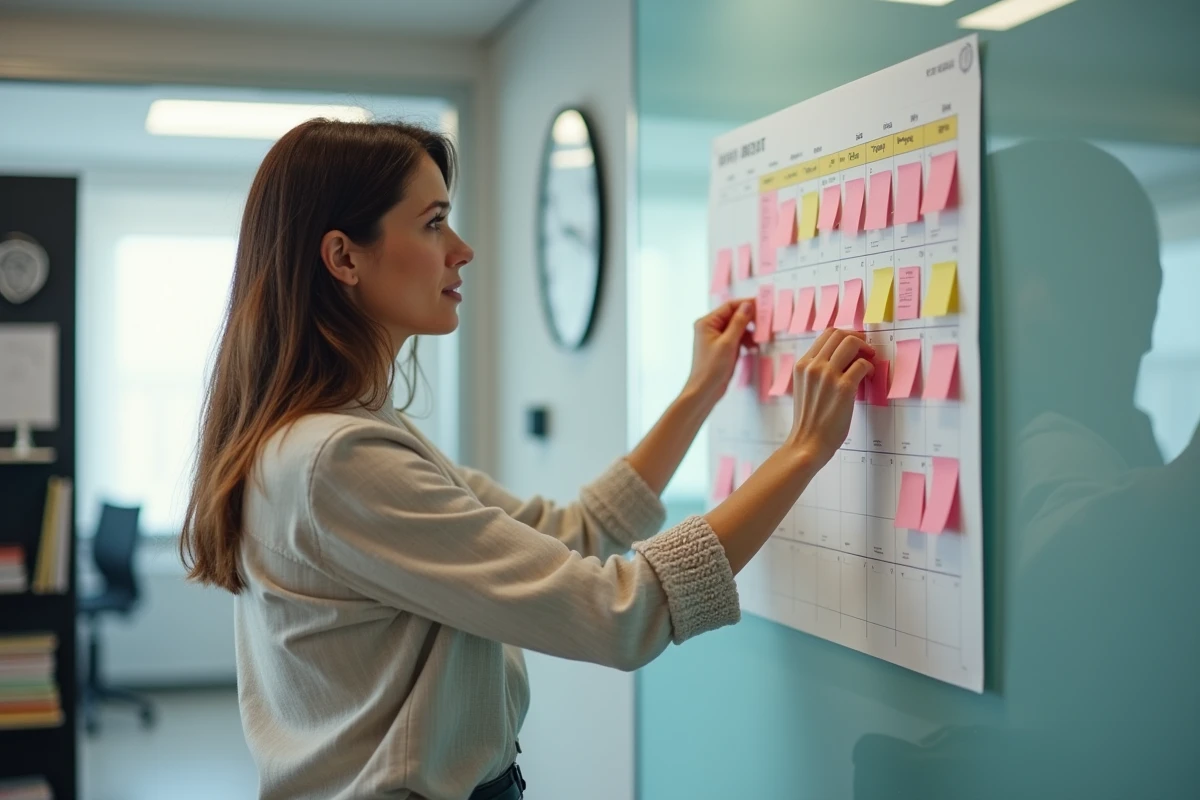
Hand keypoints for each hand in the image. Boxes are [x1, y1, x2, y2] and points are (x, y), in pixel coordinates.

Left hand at [683, 298, 755, 405]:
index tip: (764, 306)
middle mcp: (709, 327)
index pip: (729, 306)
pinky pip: (735, 339)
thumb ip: (738, 322)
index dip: (746, 304)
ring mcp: (715, 339)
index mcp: (707, 322)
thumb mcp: (728, 343)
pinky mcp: (721, 349)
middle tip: (765, 323)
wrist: (704, 391)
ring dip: (748, 332)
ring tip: (760, 339)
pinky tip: (753, 347)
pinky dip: (744, 341)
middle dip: (749, 320)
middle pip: (733, 316)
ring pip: (736, 328)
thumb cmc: (712, 367)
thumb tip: (748, 305)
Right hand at [786, 328, 874, 464]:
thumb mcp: (804, 388)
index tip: (854, 344)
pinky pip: (863, 364)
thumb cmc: (808, 421)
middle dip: (857, 337)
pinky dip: (870, 367)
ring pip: (851, 343)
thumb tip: (839, 359)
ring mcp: (828, 375)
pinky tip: (869, 376)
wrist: (807, 443)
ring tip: (869, 360)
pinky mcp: (844, 388)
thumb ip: (816, 372)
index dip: (845, 335)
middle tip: (866, 349)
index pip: (826, 335)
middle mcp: (813, 366)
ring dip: (865, 349)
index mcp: (802, 365)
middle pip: (839, 334)